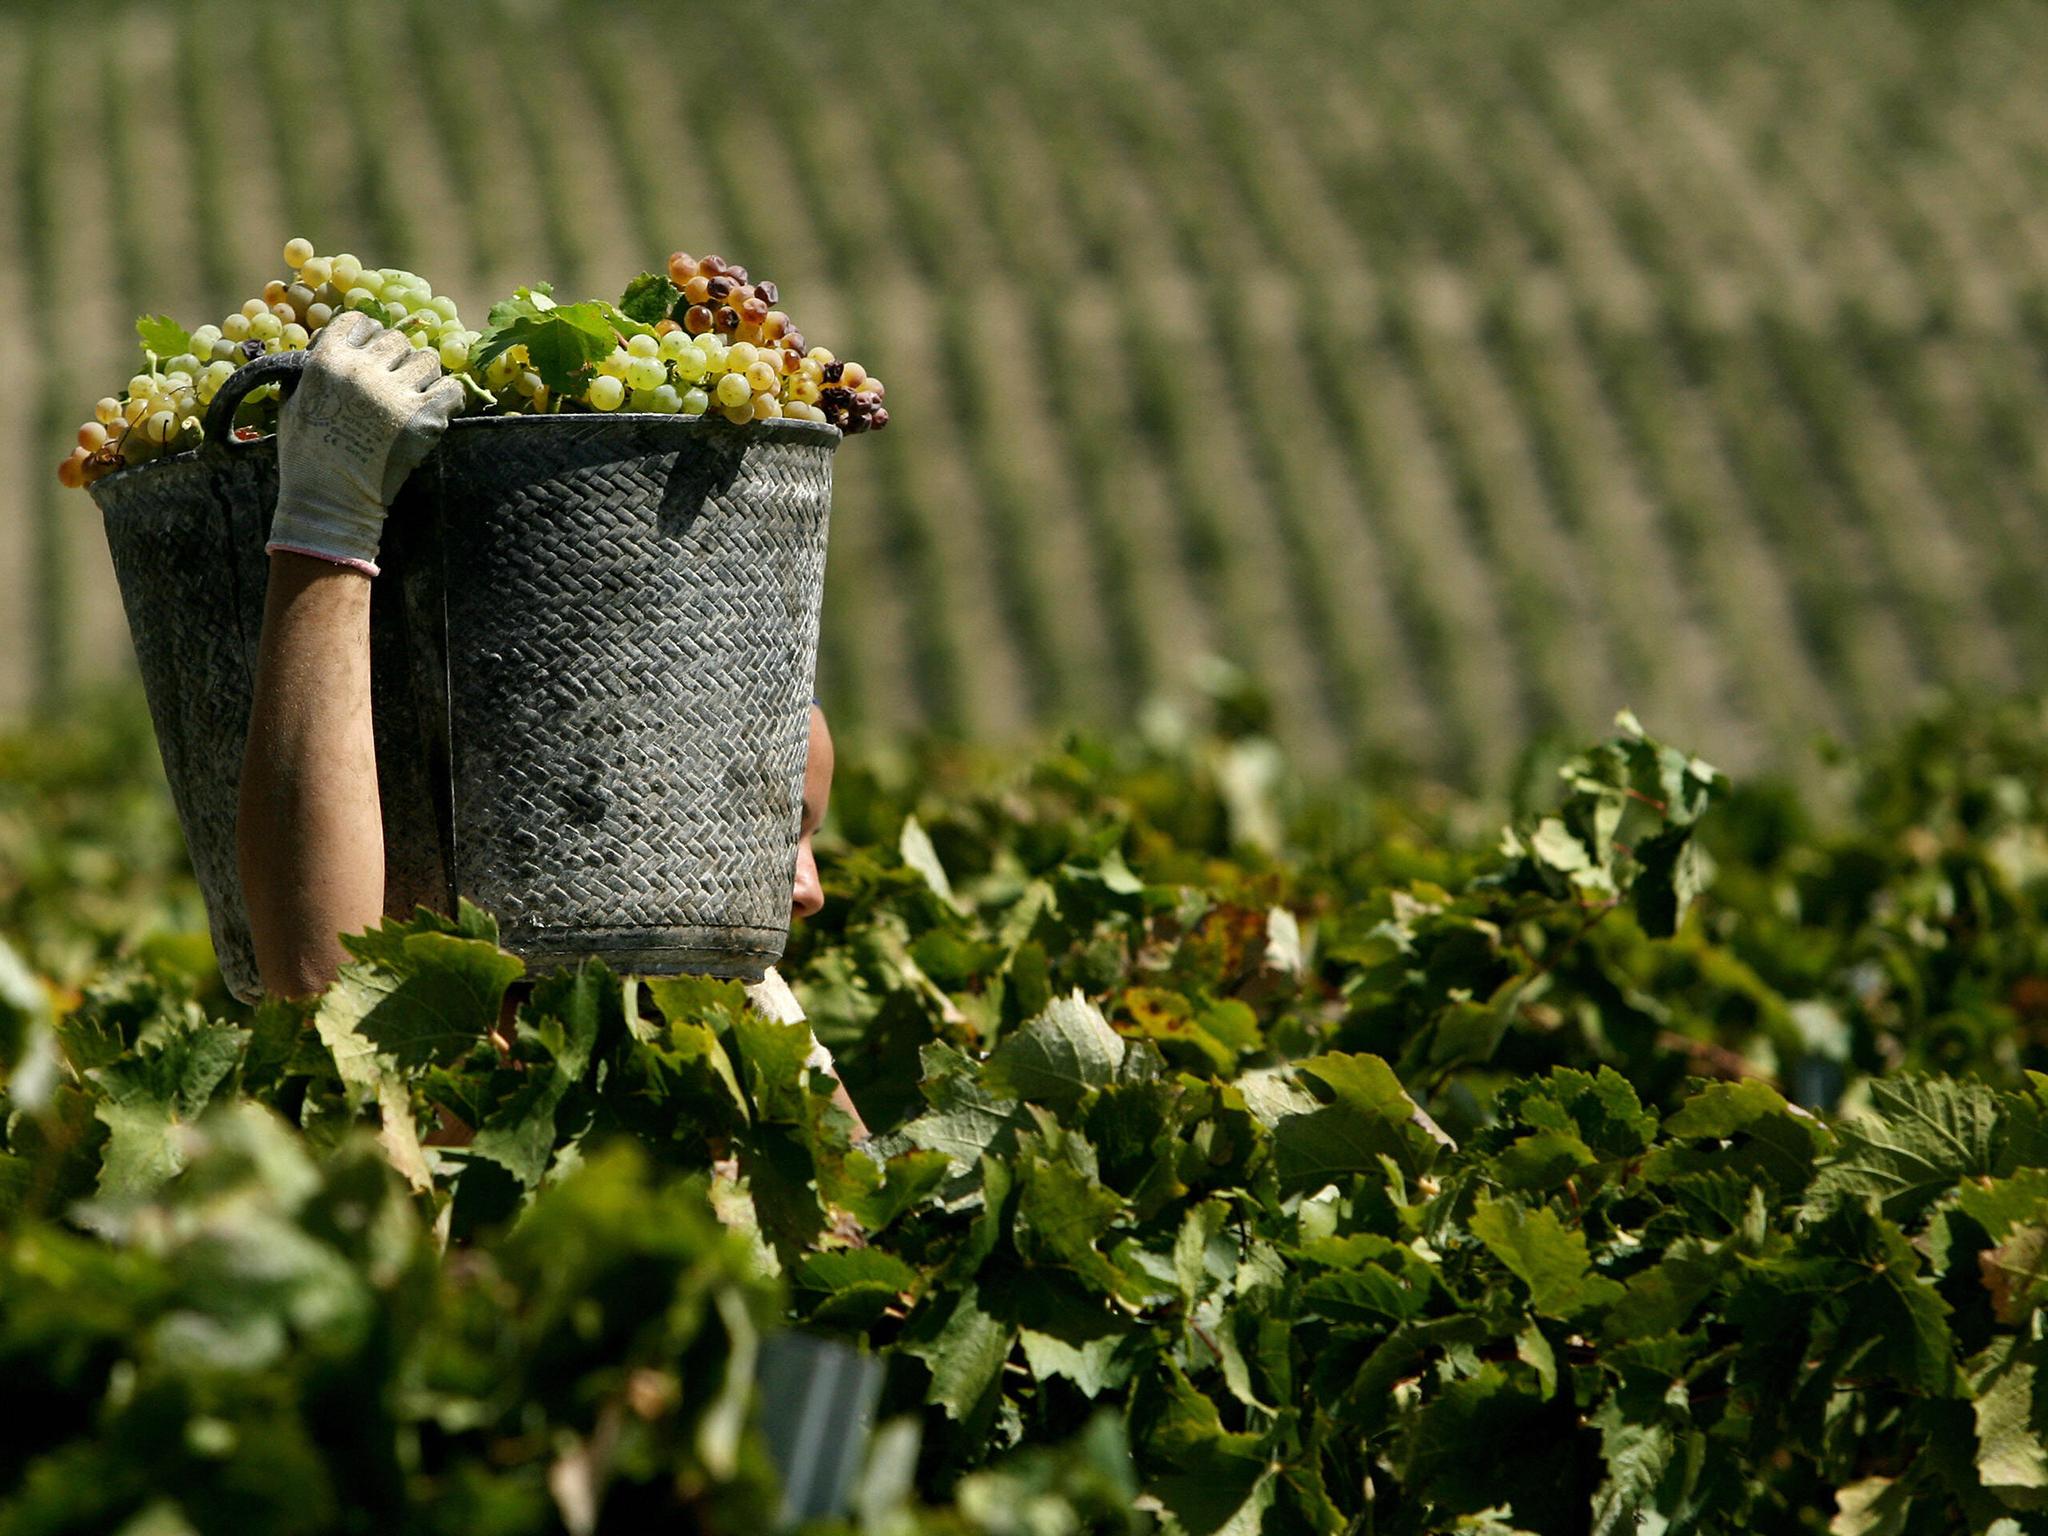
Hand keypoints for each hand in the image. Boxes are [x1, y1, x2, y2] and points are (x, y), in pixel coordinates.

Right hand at [267, 312, 464, 575]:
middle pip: (398, 340)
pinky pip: (452, 388)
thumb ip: (310, 369)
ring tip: (412, 398)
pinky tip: (436, 409)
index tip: (372, 356)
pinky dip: (448, 397)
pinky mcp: (423, 418)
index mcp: (328, 359)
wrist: (330, 500)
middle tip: (394, 384)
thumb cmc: (306, 455)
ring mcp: (395, 393)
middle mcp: (363, 369)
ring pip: (428, 359)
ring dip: (424, 376)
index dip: (369, 337)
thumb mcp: (292, 402)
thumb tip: (326, 346)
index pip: (361, 322)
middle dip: (398, 359)